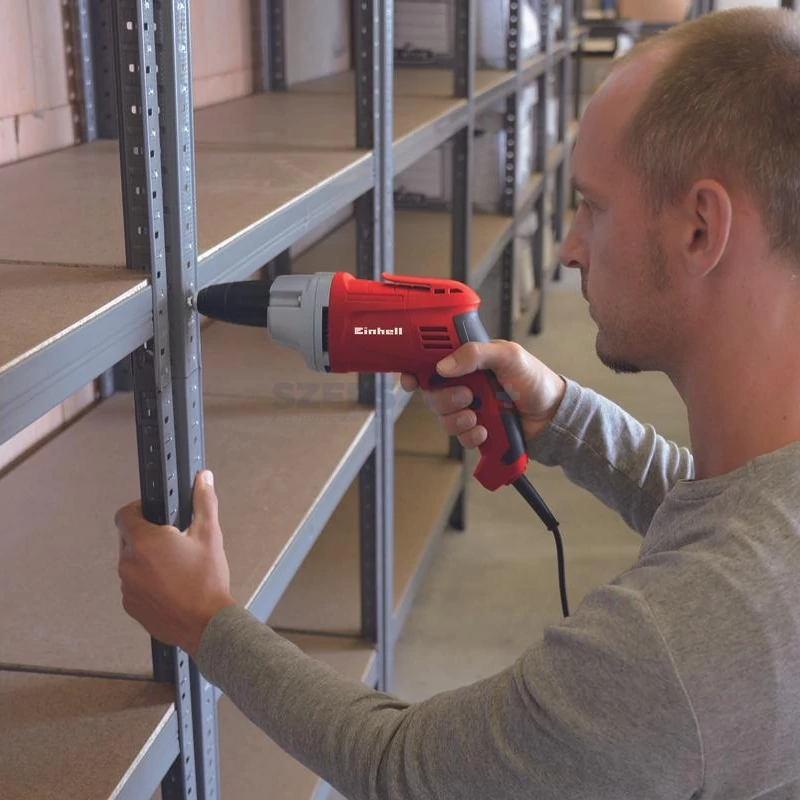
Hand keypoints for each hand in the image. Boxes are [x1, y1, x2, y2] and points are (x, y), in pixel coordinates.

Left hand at [115, 470, 236, 659]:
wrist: (206, 625)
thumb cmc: (207, 581)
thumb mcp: (210, 535)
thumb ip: (204, 502)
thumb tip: (204, 478)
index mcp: (144, 542)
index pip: (124, 514)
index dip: (137, 510)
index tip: (154, 514)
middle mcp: (128, 563)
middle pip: (129, 539)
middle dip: (147, 536)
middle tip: (174, 542)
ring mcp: (127, 587)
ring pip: (132, 562)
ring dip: (147, 560)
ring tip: (175, 567)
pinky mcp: (130, 605)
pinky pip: (133, 584)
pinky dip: (147, 581)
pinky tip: (170, 586)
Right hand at [400, 340, 565, 448]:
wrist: (552, 416)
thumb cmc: (535, 380)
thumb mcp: (509, 356)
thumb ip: (476, 353)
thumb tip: (444, 365)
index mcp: (468, 361)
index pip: (431, 362)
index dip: (416, 371)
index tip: (411, 380)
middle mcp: (464, 383)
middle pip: (432, 393)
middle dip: (445, 399)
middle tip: (468, 397)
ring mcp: (469, 408)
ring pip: (442, 417)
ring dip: (457, 419)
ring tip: (477, 418)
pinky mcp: (475, 429)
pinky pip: (459, 436)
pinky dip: (470, 436)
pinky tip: (485, 431)